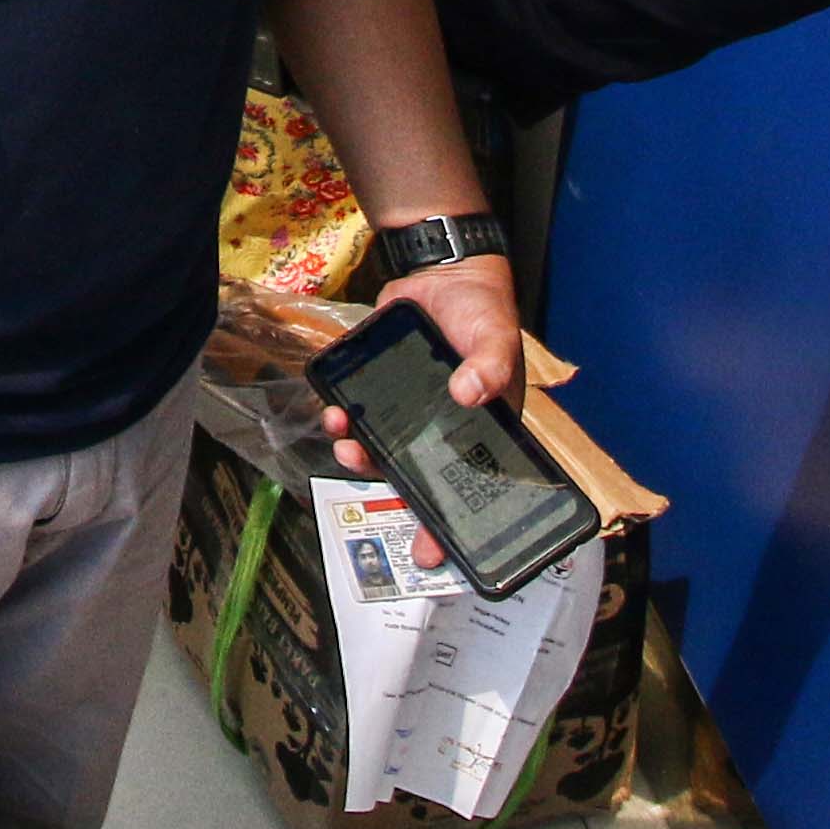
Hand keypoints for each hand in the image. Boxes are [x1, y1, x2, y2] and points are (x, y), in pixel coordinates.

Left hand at [326, 254, 532, 500]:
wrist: (444, 274)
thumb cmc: (483, 312)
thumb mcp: (496, 337)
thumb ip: (489, 364)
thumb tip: (470, 390)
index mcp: (477, 430)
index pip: (465, 487)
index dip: (446, 524)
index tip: (429, 554)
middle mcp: (441, 428)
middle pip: (412, 472)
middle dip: (386, 481)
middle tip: (362, 467)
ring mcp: (409, 409)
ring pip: (381, 447)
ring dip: (358, 450)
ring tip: (343, 437)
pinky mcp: (382, 386)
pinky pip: (360, 413)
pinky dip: (343, 417)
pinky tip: (333, 410)